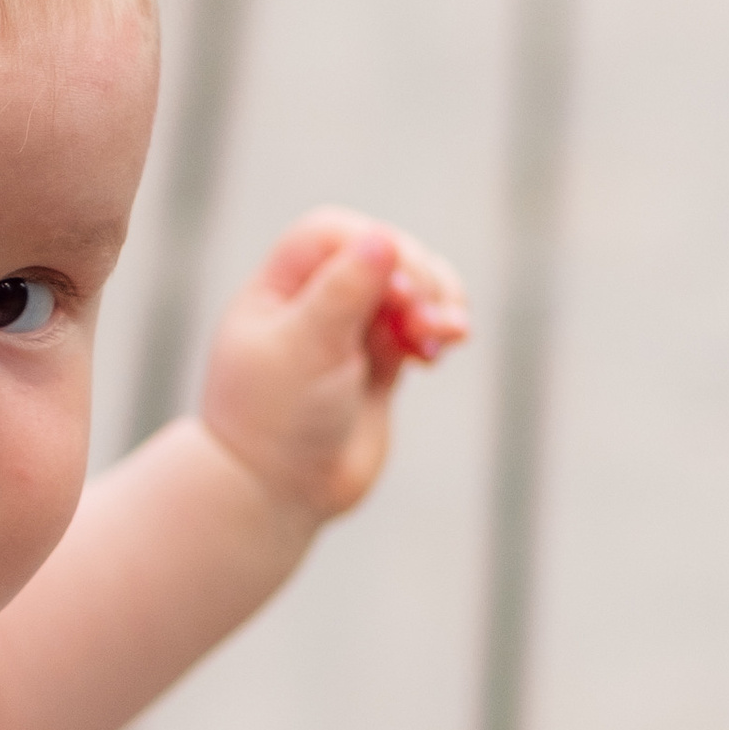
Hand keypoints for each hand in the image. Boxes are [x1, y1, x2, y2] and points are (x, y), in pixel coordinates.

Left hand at [197, 206, 468, 532]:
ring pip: (407, 290)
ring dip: (438, 301)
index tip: (400, 289)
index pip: (334, 234)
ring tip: (452, 331)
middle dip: (418, 279)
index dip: (376, 248)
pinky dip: (439, 329)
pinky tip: (447, 348)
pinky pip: (418, 328)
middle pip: (381, 256)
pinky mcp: (378, 365)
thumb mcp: (304, 347)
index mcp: (279, 288)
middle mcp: (313, 303)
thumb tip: (384, 239)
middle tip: (428, 319)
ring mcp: (348, 334)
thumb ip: (343, 292)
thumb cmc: (276, 419)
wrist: (275, 495)